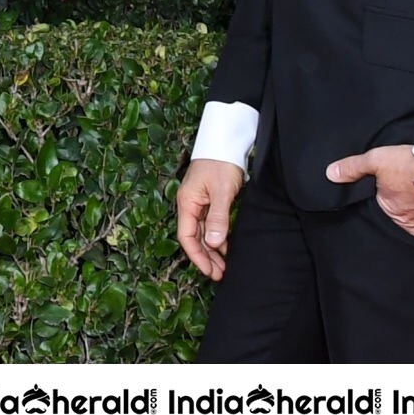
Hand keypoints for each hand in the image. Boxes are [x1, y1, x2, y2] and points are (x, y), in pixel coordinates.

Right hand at [177, 157, 245, 279]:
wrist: (225, 140)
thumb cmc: (221, 163)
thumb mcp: (222, 192)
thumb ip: (218, 218)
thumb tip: (213, 244)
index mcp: (187, 203)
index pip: (187, 237)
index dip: (197, 256)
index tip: (210, 271)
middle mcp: (190, 204)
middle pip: (194, 237)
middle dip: (205, 257)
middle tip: (220, 274)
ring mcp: (199, 202)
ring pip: (202, 232)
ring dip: (212, 249)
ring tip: (225, 265)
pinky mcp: (209, 199)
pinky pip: (210, 224)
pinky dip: (217, 237)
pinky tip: (226, 247)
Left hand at [326, 144, 413, 243]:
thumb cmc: (413, 164)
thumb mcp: (377, 159)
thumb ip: (353, 168)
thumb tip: (331, 174)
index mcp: (388, 211)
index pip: (382, 216)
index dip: (386, 208)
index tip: (391, 201)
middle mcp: (408, 226)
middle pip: (402, 224)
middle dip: (403, 217)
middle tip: (408, 204)